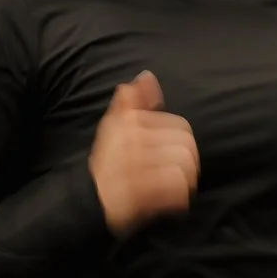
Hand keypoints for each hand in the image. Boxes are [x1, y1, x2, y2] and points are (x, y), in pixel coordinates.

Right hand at [87, 71, 197, 235]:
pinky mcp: (140, 192)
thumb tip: (148, 76)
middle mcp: (132, 140)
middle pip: (187, 147)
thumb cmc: (107, 163)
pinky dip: (178, 199)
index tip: (168, 154)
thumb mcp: (114, 126)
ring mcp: (136, 166)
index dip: (180, 142)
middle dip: (187, 163)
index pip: (180, 126)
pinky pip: (177, 190)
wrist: (89, 201)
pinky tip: (170, 201)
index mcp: (129, 122)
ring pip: (185, 167)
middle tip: (175, 174)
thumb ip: (133, 100)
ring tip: (172, 188)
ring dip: (184, 182)